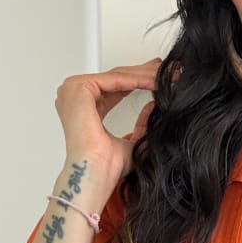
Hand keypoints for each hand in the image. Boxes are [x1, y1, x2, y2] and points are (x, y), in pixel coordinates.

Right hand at [53, 57, 165, 194]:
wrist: (98, 172)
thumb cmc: (108, 166)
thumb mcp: (132, 142)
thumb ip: (141, 125)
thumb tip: (153, 108)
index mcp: (83, 108)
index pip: (114, 87)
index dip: (138, 81)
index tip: (158, 78)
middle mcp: (75, 96)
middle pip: (116, 78)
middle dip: (144, 73)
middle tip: (167, 70)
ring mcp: (74, 90)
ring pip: (118, 76)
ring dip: (145, 75)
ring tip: (166, 75)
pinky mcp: (80, 87)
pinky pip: (116, 79)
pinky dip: (138, 79)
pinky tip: (155, 80)